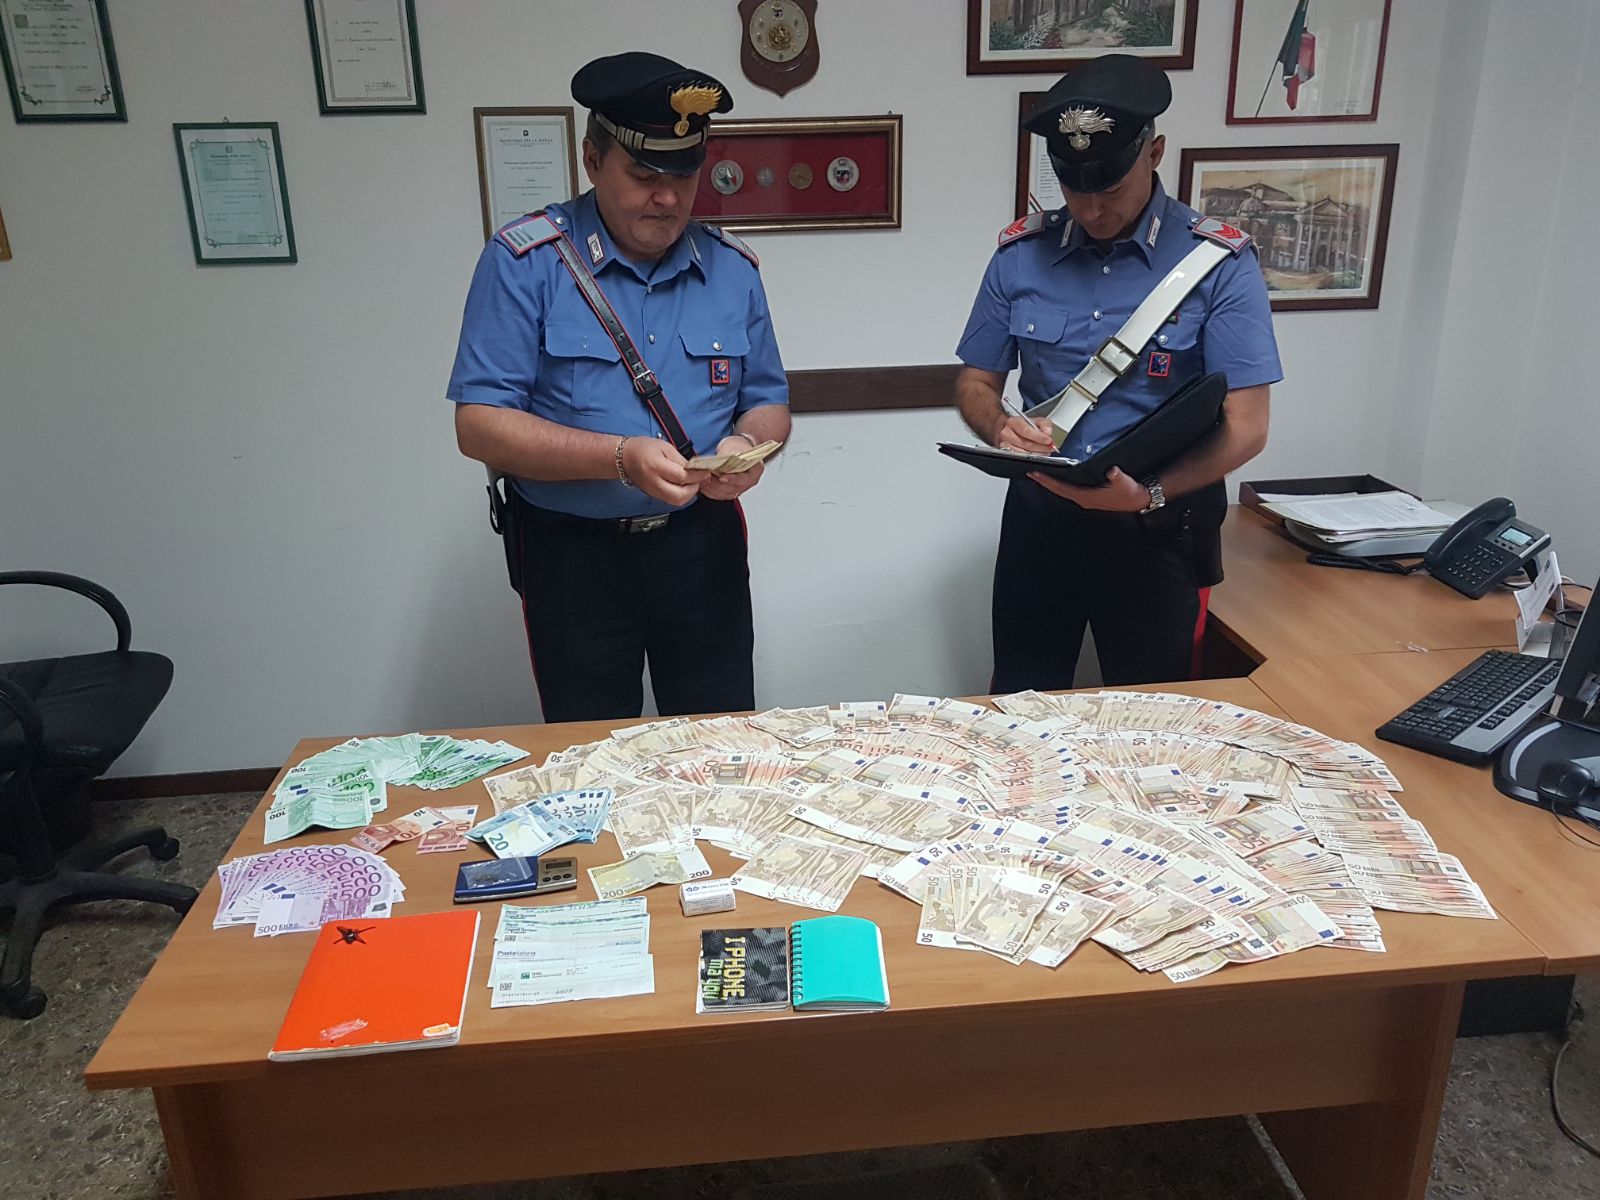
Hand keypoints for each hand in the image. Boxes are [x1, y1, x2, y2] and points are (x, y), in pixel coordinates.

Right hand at [622, 438, 705, 506]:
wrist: (624, 458)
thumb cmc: (644, 448)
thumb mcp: (665, 447)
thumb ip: (681, 460)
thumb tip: (696, 469)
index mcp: (657, 467)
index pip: (682, 477)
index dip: (697, 476)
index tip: (706, 472)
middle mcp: (654, 483)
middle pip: (680, 496)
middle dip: (694, 489)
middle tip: (698, 479)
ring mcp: (653, 492)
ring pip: (676, 501)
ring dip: (688, 494)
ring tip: (691, 482)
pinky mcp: (653, 496)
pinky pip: (671, 500)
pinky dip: (681, 495)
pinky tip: (683, 486)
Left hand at [698, 435, 765, 501]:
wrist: (737, 448)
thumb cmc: (738, 446)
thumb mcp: (732, 447)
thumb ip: (725, 458)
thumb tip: (715, 465)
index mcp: (755, 470)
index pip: (744, 479)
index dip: (732, 479)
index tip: (721, 478)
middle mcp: (749, 482)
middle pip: (734, 488)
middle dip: (718, 485)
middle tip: (707, 478)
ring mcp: (740, 487)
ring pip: (726, 493)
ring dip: (713, 489)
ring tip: (703, 481)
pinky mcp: (731, 490)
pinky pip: (721, 495)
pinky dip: (711, 492)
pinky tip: (703, 486)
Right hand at [994, 414, 1055, 454]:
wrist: (1005, 429)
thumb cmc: (1021, 425)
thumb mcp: (1034, 420)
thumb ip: (1044, 424)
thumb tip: (1048, 432)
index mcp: (1013, 422)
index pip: (1026, 431)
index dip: (1039, 437)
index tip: (1049, 441)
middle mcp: (1006, 433)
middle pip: (1026, 444)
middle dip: (1041, 447)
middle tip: (1050, 448)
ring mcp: (1004, 445)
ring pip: (1023, 453)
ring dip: (1037, 454)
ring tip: (1045, 452)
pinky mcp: (1005, 453)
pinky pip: (1020, 458)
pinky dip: (1031, 458)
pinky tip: (1036, 455)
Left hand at [1027, 465, 1151, 511]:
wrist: (1139, 500)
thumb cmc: (1130, 493)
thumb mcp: (1125, 482)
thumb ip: (1117, 476)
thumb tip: (1112, 471)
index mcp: (1087, 497)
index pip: (1061, 488)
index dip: (1047, 481)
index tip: (1035, 474)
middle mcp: (1083, 499)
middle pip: (1058, 490)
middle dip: (1045, 481)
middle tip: (1032, 472)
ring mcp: (1086, 499)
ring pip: (1063, 490)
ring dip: (1052, 482)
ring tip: (1042, 474)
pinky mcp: (1090, 496)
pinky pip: (1070, 489)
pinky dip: (1062, 483)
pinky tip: (1059, 478)